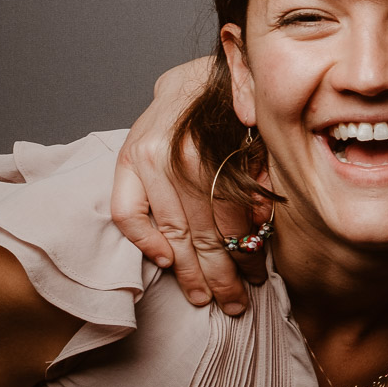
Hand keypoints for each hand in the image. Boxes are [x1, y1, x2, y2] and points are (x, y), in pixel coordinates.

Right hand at [109, 58, 260, 312]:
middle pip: (203, 233)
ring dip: (188, 270)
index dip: (247, 254)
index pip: (233, 221)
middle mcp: (182, 157)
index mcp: (222, 152)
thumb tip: (262, 221)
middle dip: (221, 275)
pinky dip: (143, 240)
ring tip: (203, 297)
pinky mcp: (125, 160)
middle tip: (234, 304)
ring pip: (170, 231)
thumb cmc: (236, 115)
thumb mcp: (262, 141)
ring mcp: (149, 159)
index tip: (258, 279)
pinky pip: (127, 212)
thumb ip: (262, 179)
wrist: (196, 82)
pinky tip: (163, 262)